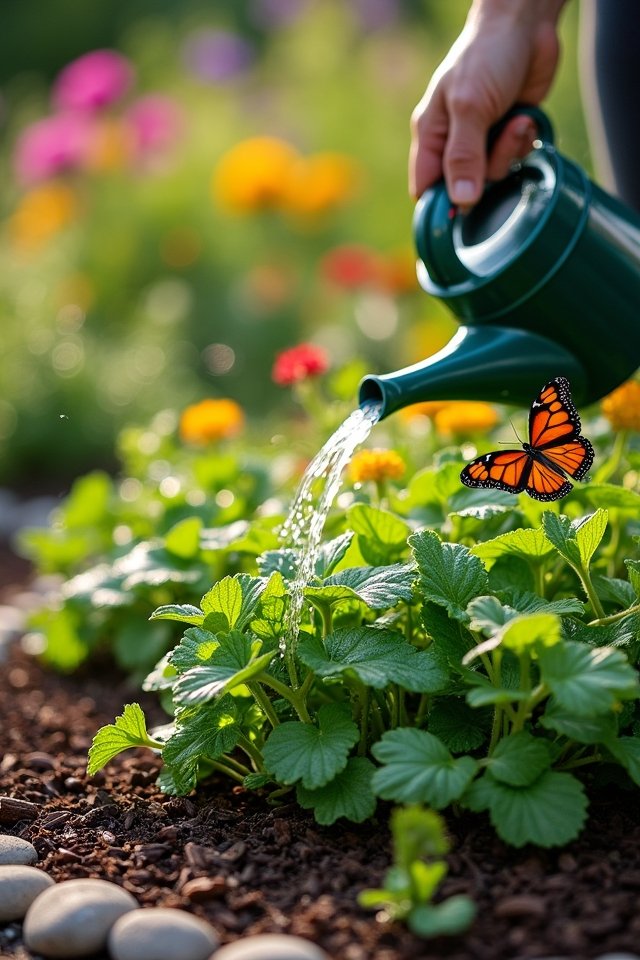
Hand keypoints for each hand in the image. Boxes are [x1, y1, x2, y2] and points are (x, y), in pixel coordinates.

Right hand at [409, 0, 566, 205]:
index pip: (426, 187)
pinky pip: (516, 158)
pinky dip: (524, 142)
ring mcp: (483, 140)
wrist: (526, 26)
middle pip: (465, 187)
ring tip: (515, 121)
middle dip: (487, 172)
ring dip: (510, 152)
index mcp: (432, 134)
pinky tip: (525, 117)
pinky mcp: (509, 135)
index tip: (459, 216)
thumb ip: (463, 157)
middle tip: (498, 142)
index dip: (440, 206)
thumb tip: (460, 202)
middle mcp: (455, 142)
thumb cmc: (486, 56)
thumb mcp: (469, 108)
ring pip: (495, 175)